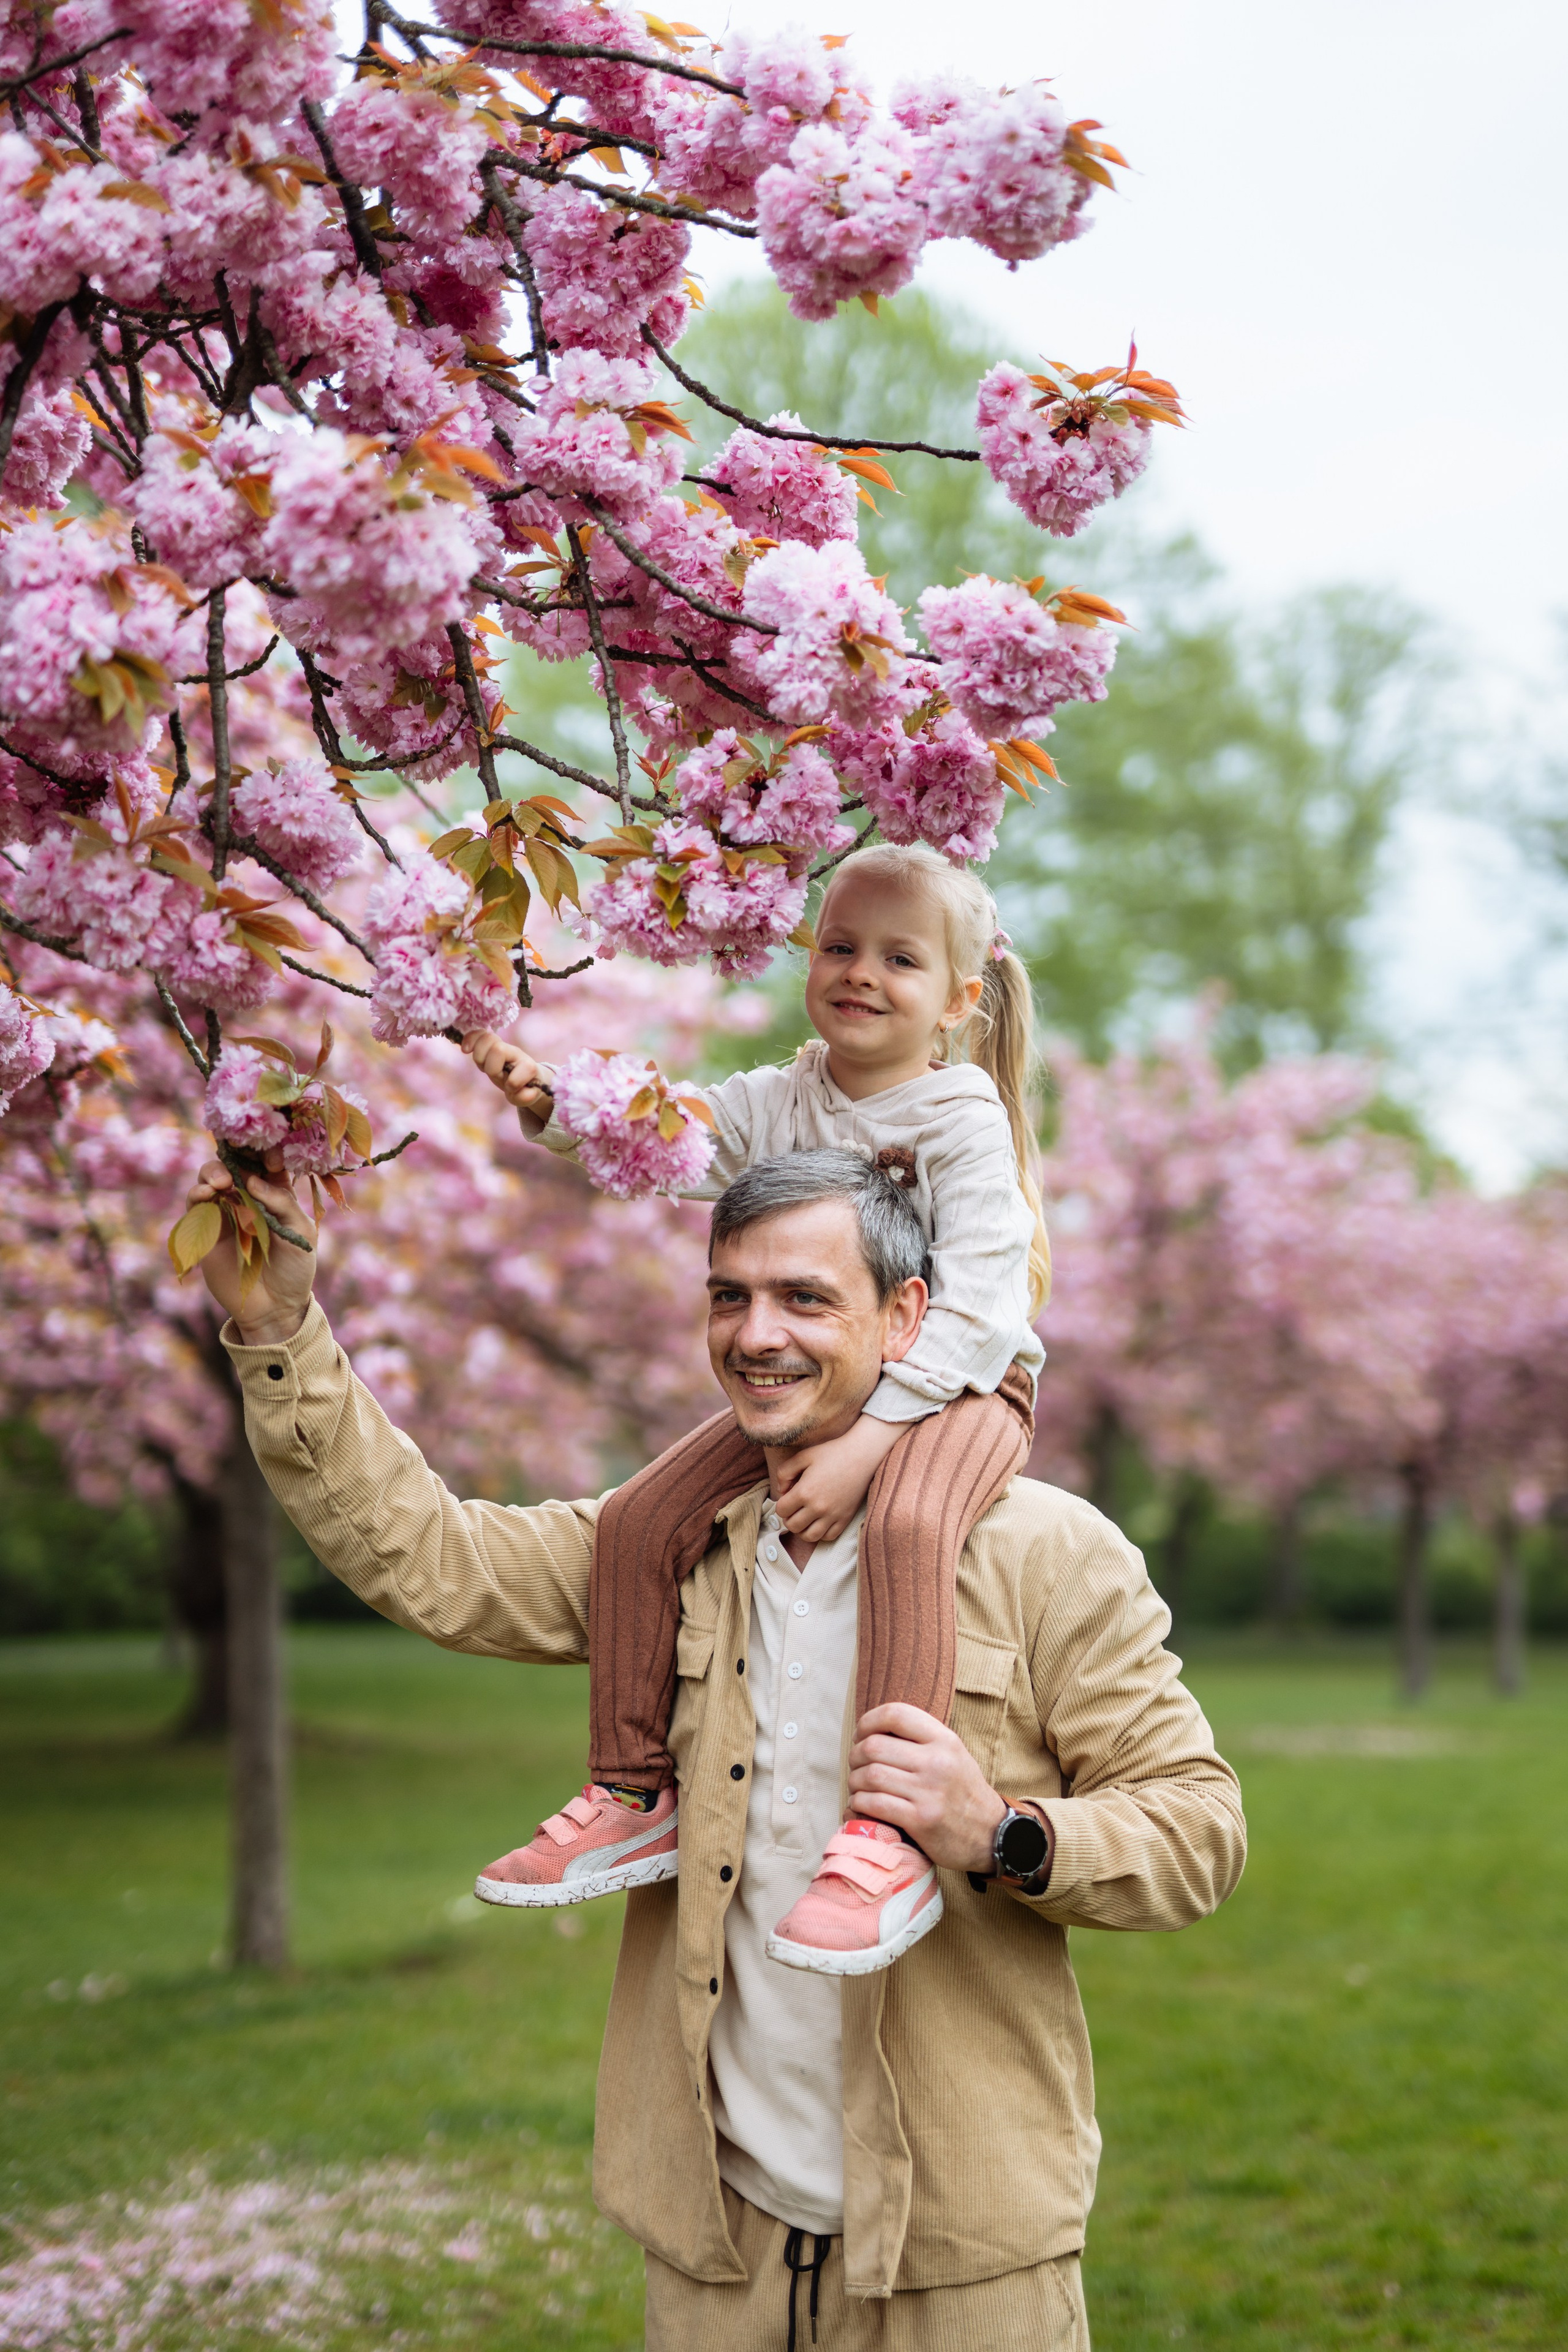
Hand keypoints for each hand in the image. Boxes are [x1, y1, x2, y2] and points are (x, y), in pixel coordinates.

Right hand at [187, 1155, 317, 1345]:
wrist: (275, 1308)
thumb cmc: (295, 1269)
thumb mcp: (300, 1232)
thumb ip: (280, 1203)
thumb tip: (251, 1180)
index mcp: (275, 1194)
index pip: (265, 1162)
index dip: (265, 1152)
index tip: (271, 1157)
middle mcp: (248, 1199)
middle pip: (233, 1164)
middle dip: (232, 1159)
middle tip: (236, 1170)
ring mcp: (225, 1213)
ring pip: (210, 1179)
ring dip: (212, 1173)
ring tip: (221, 1183)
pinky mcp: (206, 1231)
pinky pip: (195, 1205)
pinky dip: (197, 1193)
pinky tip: (207, 1194)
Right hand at [462, 1028, 552, 1120]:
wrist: (525, 1077)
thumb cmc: (524, 1087)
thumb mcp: (526, 1096)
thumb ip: (525, 1097)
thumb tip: (521, 1093)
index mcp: (526, 1066)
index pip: (517, 1070)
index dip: (513, 1082)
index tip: (512, 1088)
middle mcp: (514, 1052)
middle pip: (497, 1049)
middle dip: (491, 1068)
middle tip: (495, 1075)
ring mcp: (502, 1046)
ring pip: (486, 1039)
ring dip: (479, 1056)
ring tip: (483, 1066)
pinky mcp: (490, 1044)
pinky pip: (478, 1034)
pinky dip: (470, 1040)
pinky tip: (466, 1050)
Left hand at [773, 1414, 902, 1545]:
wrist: (861, 1456)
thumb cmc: (832, 1453)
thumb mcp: (803, 1456)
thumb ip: (784, 1472)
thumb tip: (781, 1490)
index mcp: (804, 1492)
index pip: (781, 1510)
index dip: (781, 1504)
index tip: (788, 1497)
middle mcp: (817, 1507)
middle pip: (793, 1526)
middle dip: (789, 1518)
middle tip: (794, 1508)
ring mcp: (832, 1515)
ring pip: (809, 1536)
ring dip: (802, 1529)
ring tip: (805, 1518)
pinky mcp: (845, 1519)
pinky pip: (828, 1537)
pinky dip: (821, 1533)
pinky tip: (820, 1521)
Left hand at [847, 1703, 1007, 1872]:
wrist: (990, 1834)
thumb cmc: (962, 1792)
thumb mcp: (952, 1755)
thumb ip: (920, 1739)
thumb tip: (874, 1729)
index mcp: (944, 1740)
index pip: (896, 1714)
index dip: (869, 1721)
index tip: (862, 1734)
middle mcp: (937, 1762)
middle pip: (874, 1746)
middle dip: (855, 1756)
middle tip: (857, 1766)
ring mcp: (929, 1792)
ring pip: (870, 1775)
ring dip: (855, 1782)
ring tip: (858, 1787)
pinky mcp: (920, 1820)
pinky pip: (874, 1804)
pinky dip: (858, 1804)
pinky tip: (860, 1805)